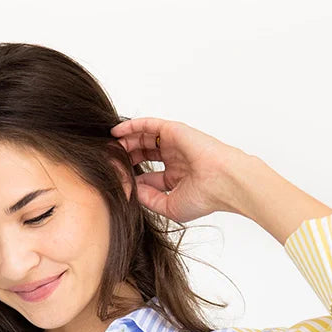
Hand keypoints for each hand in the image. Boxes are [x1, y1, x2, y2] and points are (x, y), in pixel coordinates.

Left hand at [110, 118, 251, 222]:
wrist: (223, 182)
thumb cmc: (204, 197)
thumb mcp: (170, 207)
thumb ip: (149, 199)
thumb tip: (132, 190)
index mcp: (177, 177)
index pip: (149, 176)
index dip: (132, 177)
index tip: (116, 180)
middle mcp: (175, 159)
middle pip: (144, 154)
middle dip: (126, 156)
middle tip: (109, 160)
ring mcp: (175, 144)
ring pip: (144, 138)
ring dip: (126, 141)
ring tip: (109, 146)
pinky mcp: (174, 131)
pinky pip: (148, 125)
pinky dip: (131, 126)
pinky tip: (116, 131)